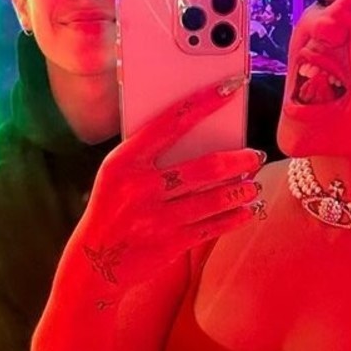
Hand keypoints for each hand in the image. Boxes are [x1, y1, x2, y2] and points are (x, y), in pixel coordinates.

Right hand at [74, 77, 264, 292]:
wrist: (95, 263)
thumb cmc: (112, 207)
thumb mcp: (118, 174)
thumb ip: (149, 153)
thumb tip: (201, 132)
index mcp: (123, 162)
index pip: (171, 122)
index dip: (205, 102)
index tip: (232, 87)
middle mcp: (140, 188)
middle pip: (204, 167)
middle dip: (238, 160)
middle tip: (255, 155)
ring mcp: (156, 219)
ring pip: (214, 199)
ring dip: (242, 190)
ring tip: (254, 184)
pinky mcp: (170, 244)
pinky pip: (212, 227)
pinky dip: (235, 217)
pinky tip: (247, 210)